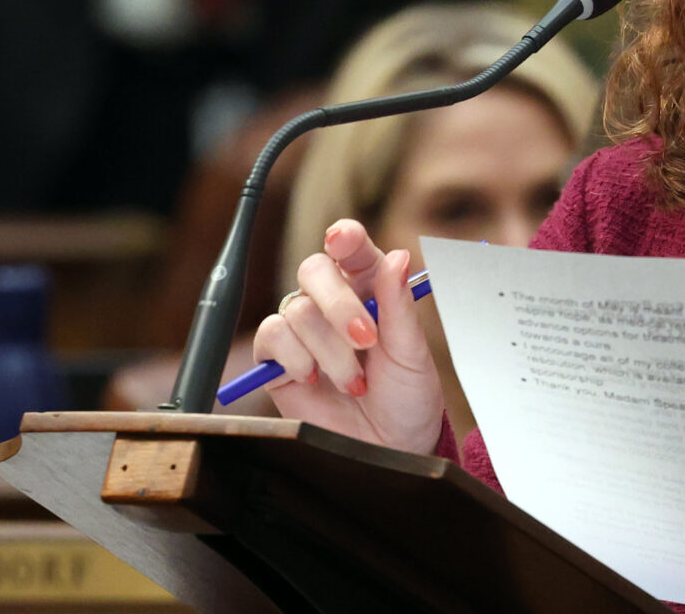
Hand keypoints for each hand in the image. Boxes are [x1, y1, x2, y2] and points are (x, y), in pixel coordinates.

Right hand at [254, 219, 445, 451]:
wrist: (388, 447)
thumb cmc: (406, 398)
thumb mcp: (412, 353)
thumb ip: (399, 306)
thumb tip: (400, 256)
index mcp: (370, 288)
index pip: (351, 249)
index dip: (345, 238)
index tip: (343, 241)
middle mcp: (332, 302)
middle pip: (314, 270)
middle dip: (339, 304)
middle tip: (366, 340)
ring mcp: (304, 329)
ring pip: (298, 309)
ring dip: (330, 350)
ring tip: (354, 382)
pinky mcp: (278, 357)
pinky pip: (272, 336)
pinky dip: (297, 358)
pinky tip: (316, 379)